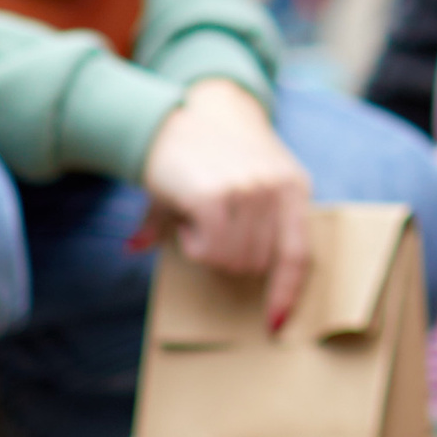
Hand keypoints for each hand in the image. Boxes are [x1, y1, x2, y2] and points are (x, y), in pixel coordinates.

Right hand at [137, 79, 314, 329]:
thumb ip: (218, 224)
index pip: (299, 253)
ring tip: (200, 213)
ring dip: (208, 249)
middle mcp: (277, 188)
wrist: (172, 112)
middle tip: (211, 224)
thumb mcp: (229, 181)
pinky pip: (209, 251)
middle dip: (229, 258)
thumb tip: (137, 247)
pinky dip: (193, 243)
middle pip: (258, 265)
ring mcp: (249, 192)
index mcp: (294, 187)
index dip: (286, 292)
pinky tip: (188, 214)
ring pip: (232, 262)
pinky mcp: (216, 198)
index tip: (275, 324)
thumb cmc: (205, 152)